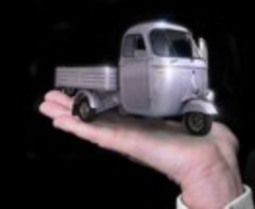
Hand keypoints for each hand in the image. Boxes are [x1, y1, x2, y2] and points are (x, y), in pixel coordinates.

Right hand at [39, 90, 241, 208]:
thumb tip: (188, 108)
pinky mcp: (125, 143)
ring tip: (47, 108)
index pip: (113, 114)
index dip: (94, 105)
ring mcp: (126, 139)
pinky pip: (97, 133)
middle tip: (50, 100)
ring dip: (68, 116)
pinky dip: (78, 127)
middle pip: (95, 119)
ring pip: (90, 126)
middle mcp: (132, 132)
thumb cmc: (202, 143)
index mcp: (145, 125)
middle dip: (72, 109)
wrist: (207, 158)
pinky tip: (62, 121)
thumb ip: (180, 113)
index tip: (78, 96)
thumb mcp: (187, 119)